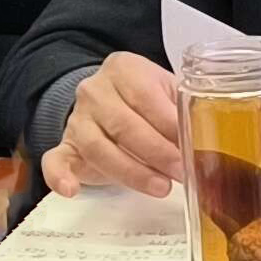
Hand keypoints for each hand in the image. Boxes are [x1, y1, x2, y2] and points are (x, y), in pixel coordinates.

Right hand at [40, 52, 182, 198]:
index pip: (145, 96)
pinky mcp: (65, 146)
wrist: (110, 103)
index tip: (192, 148)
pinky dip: (59, 176)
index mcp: (124, 69)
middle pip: (123, 124)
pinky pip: (54, 160)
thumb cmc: (148, 102)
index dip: (169, 125)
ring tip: (160, 187)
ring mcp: (77, 119)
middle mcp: (95, 90)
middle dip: (156, 152)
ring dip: (131, 172)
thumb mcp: (168, 94)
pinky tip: (71, 190)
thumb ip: (183, 112)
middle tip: (180, 172)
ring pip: (98, 148)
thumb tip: (205, 144)